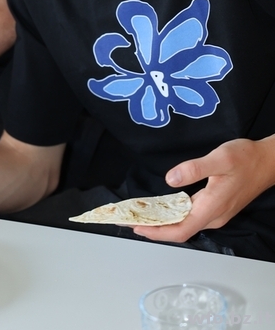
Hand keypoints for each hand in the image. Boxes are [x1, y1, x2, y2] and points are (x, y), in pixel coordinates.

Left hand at [132, 137, 274, 243]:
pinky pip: (191, 216)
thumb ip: (195, 169)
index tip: (136, 227)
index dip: (157, 232)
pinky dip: (174, 215)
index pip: (180, 230)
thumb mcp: (219, 158)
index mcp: (212, 208)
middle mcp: (213, 216)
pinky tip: (163, 206)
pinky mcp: (217, 207)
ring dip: (163, 222)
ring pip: (185, 224)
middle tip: (130, 220)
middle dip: (154, 228)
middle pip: (180, 230)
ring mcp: (216, 213)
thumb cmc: (245, 159)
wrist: (268, 162)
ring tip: (141, 214)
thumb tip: (170, 180)